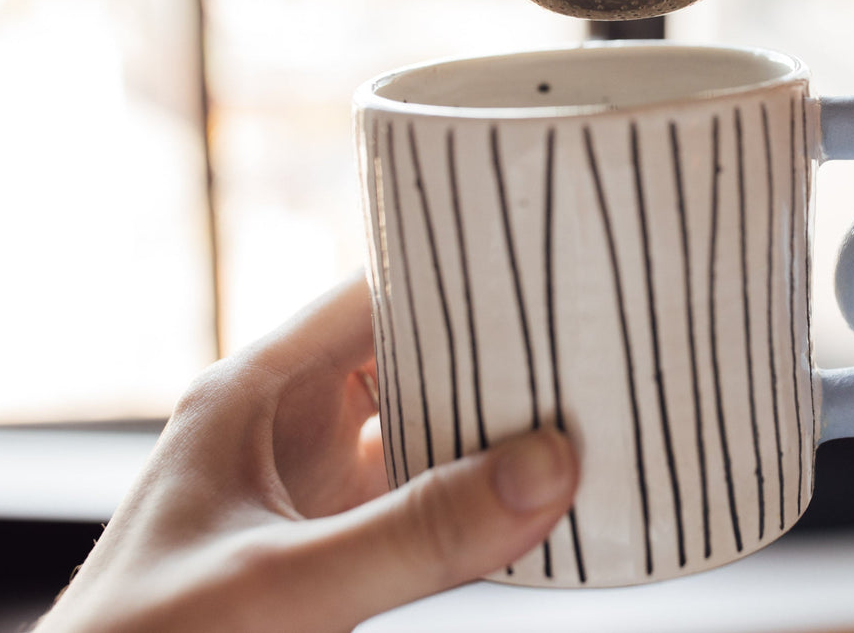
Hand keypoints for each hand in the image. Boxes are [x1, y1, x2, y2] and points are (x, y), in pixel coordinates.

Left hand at [36, 275, 578, 632]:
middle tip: (597, 341)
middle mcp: (288, 424)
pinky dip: (482, 497)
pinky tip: (545, 497)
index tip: (551, 265)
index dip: (460, 274)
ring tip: (592, 409)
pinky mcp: (332, 544)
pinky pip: (425, 500)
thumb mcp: (282, 587)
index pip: (375, 294)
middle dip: (498, 353)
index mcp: (256, 391)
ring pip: (426, 430)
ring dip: (497, 429)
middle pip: (414, 358)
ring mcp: (313, 486)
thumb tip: (551, 469)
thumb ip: (414, 536)